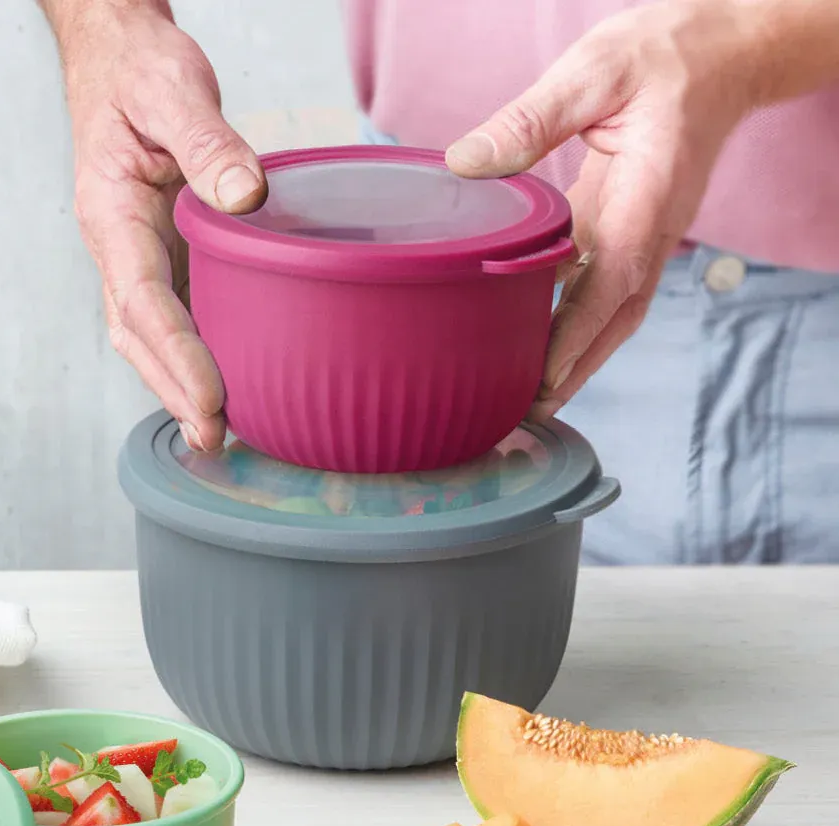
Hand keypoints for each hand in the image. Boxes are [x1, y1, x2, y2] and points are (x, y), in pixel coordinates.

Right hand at [48, 0, 265, 449]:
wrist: (117, 61)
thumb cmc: (139, 71)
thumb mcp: (172, 87)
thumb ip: (207, 140)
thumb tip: (246, 198)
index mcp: (111, 213)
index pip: (140, 300)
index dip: (175, 354)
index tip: (210, 398)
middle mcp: (117, 248)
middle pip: (137, 338)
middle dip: (172, 391)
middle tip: (215, 439)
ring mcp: (136, 259)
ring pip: (149, 338)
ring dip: (178, 387)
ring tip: (220, 434)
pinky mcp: (160, 259)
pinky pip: (171, 318)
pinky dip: (193, 358)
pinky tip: (228, 385)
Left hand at [444, 0, 768, 421]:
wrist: (723, 51)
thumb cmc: (663, 54)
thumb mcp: (594, 71)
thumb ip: (531, 120)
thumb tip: (466, 164)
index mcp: (648, 195)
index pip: (614, 280)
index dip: (579, 333)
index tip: (546, 374)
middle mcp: (653, 229)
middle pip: (615, 318)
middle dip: (575, 369)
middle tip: (525, 411)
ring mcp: (646, 235)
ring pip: (612, 313)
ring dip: (577, 359)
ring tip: (529, 399)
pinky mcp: (632, 231)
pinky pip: (604, 290)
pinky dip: (575, 325)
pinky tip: (537, 344)